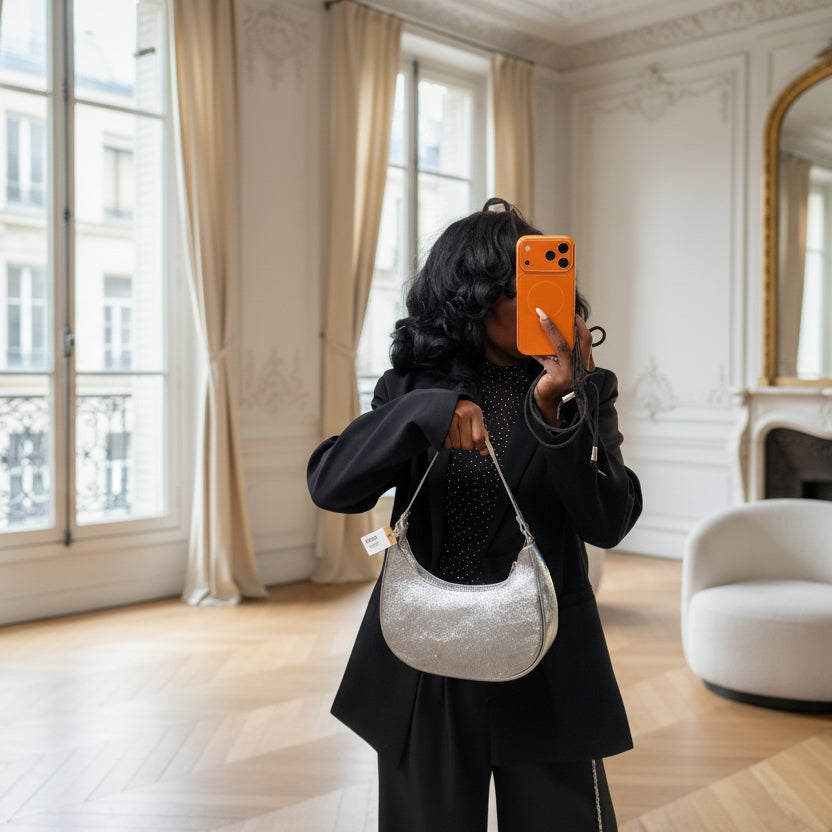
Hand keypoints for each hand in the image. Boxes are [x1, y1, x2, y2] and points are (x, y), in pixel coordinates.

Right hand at [443, 399, 488, 455]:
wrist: (452, 401)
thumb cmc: (467, 413)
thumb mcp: (477, 419)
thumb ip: (483, 436)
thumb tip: (485, 452)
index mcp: (474, 412)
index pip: (478, 437)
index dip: (480, 446)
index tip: (481, 449)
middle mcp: (462, 414)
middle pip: (467, 444)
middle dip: (469, 446)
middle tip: (468, 439)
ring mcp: (450, 418)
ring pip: (457, 445)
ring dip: (459, 444)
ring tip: (459, 435)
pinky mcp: (441, 424)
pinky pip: (447, 443)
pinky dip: (450, 443)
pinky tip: (451, 435)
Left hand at [533, 311, 594, 425]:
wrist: (548, 401)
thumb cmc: (555, 380)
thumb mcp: (563, 363)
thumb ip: (563, 350)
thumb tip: (553, 328)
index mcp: (585, 361)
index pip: (587, 339)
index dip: (581, 325)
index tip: (572, 313)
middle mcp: (582, 367)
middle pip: (582, 339)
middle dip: (573, 323)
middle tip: (561, 311)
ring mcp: (572, 372)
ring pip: (563, 346)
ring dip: (551, 330)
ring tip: (541, 318)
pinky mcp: (558, 377)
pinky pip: (546, 358)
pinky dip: (537, 350)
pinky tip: (530, 345)